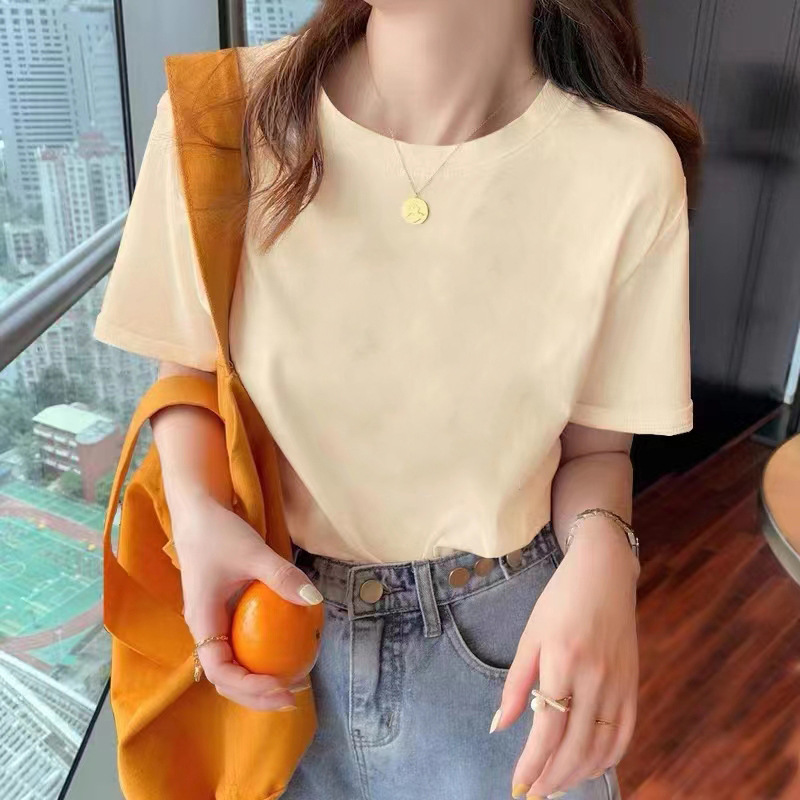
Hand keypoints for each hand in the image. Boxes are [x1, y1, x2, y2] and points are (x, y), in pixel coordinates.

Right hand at [171, 494, 323, 711]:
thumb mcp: (253, 552)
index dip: (248, 687)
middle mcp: (204, 629)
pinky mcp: (223, 614)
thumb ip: (282, 576)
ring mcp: (212, 623)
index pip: (220, 671)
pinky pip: (239, 646)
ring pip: (231, 666)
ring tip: (293, 682)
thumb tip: (314, 599)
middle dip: (256, 695)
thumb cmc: (219, 532)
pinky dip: (259, 658)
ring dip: (258, 681)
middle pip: (225, 679)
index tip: (280, 687)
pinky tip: (287, 652)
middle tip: (294, 696)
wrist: (198, 512)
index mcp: (202, 621)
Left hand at [494, 520, 639, 797]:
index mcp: (562, 663)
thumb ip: (516, 685)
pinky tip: (590, 767)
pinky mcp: (634, 684)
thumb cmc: (560, 600)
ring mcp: (619, 683)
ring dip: (579, 773)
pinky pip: (625, 733)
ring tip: (557, 784)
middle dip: (554, 777)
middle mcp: (595, 678)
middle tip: (535, 794)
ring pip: (603, 746)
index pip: (547, 729)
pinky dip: (609, 758)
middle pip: (576, 746)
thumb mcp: (529, 636)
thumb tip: (499, 726)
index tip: (518, 787)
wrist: (604, 573)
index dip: (532, 764)